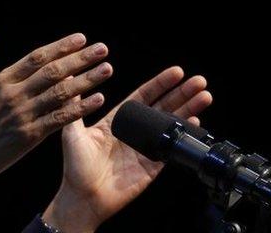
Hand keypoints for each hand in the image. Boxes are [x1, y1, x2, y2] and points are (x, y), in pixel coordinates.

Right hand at [0, 33, 113, 200]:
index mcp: (2, 81)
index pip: (36, 57)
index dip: (60, 47)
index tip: (81, 39)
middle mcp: (14, 94)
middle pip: (53, 71)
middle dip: (80, 58)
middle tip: (102, 49)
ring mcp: (23, 114)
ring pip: (61, 92)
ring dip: (87, 79)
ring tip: (107, 69)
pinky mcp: (30, 135)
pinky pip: (60, 118)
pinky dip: (80, 108)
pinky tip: (98, 99)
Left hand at [42, 66, 212, 232]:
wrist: (83, 197)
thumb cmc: (75, 166)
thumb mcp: (72, 132)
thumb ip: (74, 106)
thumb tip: (66, 79)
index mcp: (118, 120)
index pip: (144, 96)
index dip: (161, 84)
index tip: (176, 72)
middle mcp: (134, 132)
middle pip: (164, 107)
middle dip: (182, 93)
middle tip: (198, 81)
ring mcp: (145, 148)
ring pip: (172, 124)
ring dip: (189, 110)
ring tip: (204, 96)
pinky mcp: (152, 166)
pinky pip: (172, 148)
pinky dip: (184, 136)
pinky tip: (194, 123)